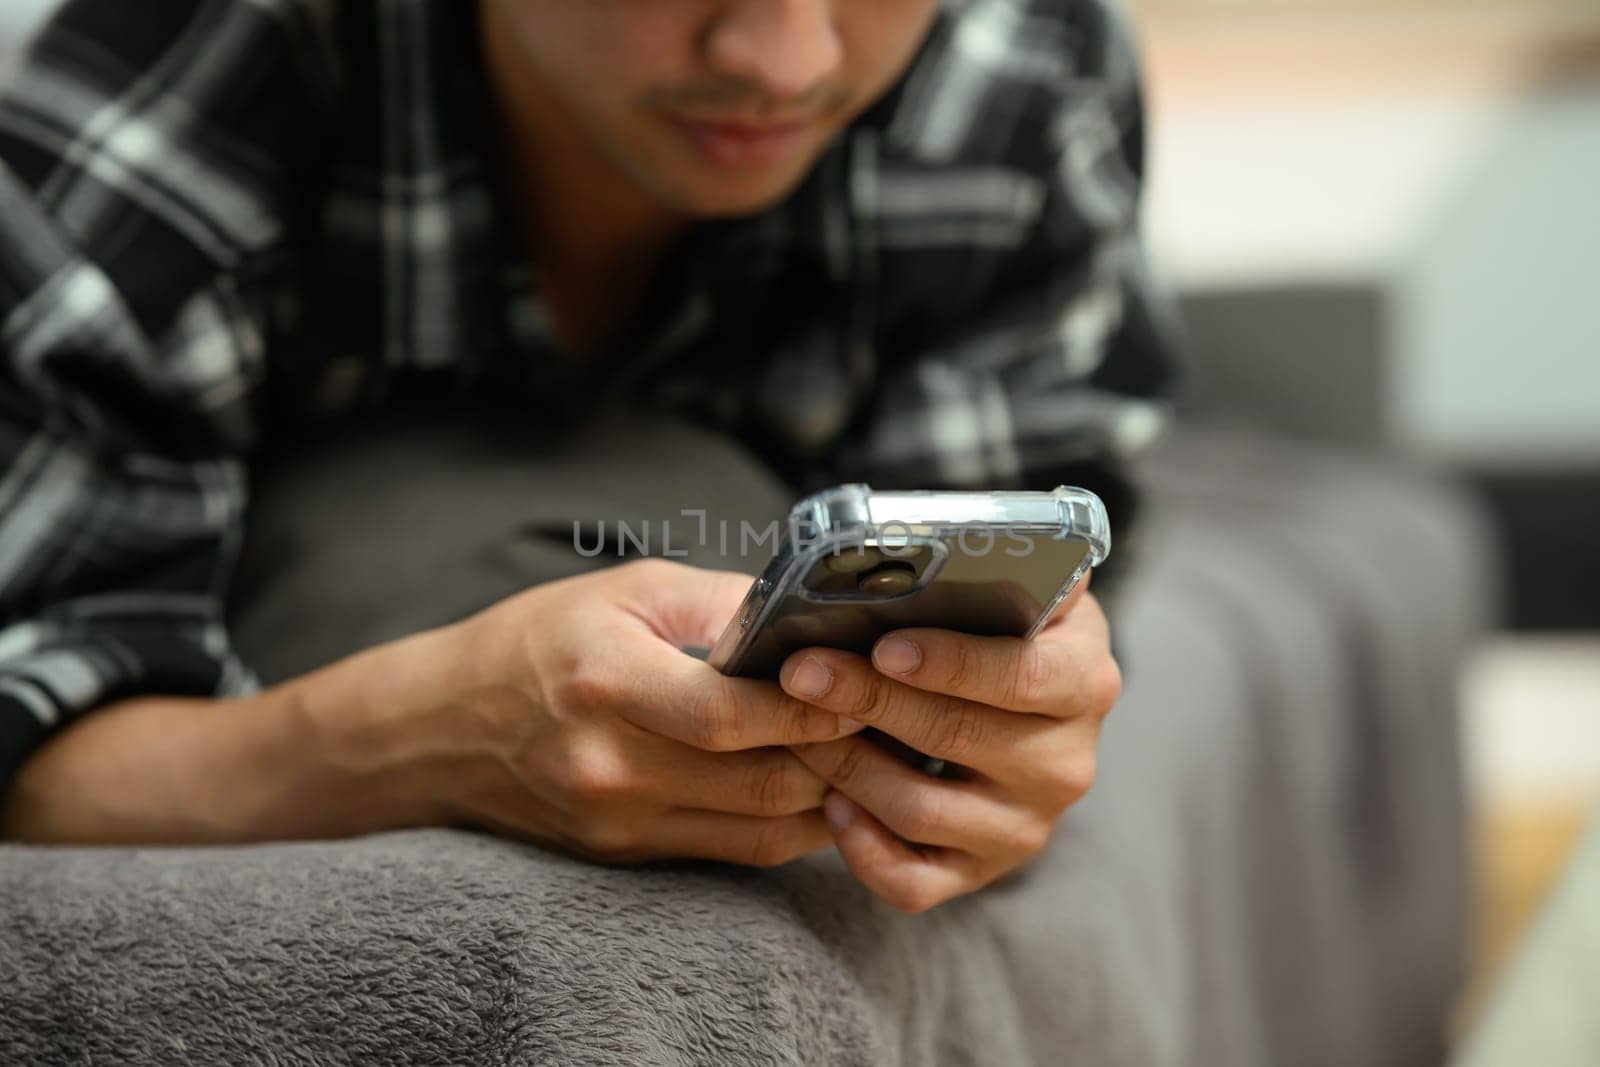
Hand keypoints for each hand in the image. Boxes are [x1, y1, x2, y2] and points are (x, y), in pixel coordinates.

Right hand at [451, 559, 863, 865]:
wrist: (437, 730)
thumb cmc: (537, 642)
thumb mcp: (624, 592)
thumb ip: (722, 604)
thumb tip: (814, 617)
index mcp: (609, 685)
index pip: (738, 716)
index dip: (816, 705)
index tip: (869, 681)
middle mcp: (613, 767)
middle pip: (766, 783)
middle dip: (843, 754)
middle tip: (893, 718)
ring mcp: (619, 822)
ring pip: (764, 829)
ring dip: (830, 796)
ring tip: (869, 752)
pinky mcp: (626, 853)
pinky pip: (735, 849)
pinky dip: (789, 822)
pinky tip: (819, 785)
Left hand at [778, 578, 1118, 912]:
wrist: (1025, 702)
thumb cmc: (1002, 628)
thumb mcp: (1021, 586)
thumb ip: (1000, 559)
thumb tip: (945, 537)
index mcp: (1084, 679)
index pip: (1021, 676)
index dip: (951, 662)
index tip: (883, 644)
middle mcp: (1067, 763)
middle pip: (958, 737)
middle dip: (869, 700)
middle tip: (800, 672)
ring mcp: (1026, 826)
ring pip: (923, 811)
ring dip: (848, 766)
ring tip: (796, 725)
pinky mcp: (983, 871)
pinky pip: (915, 882)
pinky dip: (864, 848)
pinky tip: (831, 804)